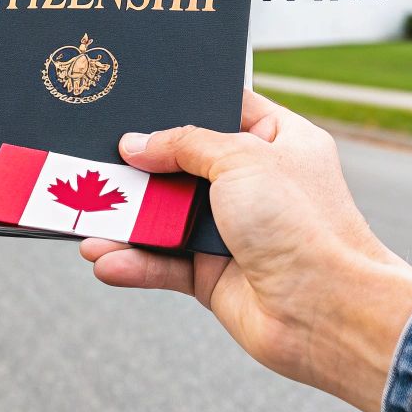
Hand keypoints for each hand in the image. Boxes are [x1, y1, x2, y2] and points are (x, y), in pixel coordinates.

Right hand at [80, 90, 411, 411]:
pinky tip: (104, 258)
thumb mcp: (241, 159)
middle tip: (93, 157)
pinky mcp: (214, 275)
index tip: (138, 99)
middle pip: (183, 164)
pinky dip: (134, 262)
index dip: (185, 102)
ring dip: (126, 218)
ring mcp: (234, 231)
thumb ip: (183, 144)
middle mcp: (256, 183)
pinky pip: (164, 263)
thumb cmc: (302, 224)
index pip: (226, 107)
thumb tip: (135, 144)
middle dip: (140, 165)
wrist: (327, 313)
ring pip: (166, 216)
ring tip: (84, 214)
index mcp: (280, 141)